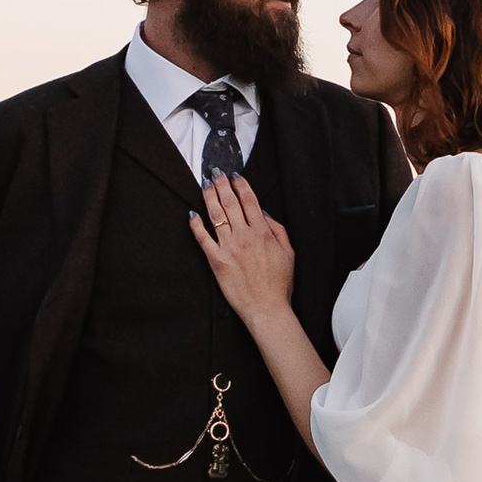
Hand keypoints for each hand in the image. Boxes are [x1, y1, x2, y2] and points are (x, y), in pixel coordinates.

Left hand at [190, 174, 297, 328]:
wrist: (266, 308)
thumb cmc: (278, 284)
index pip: (249, 201)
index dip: (241, 185)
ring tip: (205, 186)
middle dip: (222, 185)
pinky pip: (202, 238)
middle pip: (230, 203)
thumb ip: (277, 229)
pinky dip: (196, 224)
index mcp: (262, 232)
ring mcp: (228, 248)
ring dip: (209, 197)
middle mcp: (244, 236)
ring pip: (216, 215)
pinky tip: (192, 214)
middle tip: (216, 174)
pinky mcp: (216, 261)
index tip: (235, 176)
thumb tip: (264, 214)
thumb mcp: (288, 252)